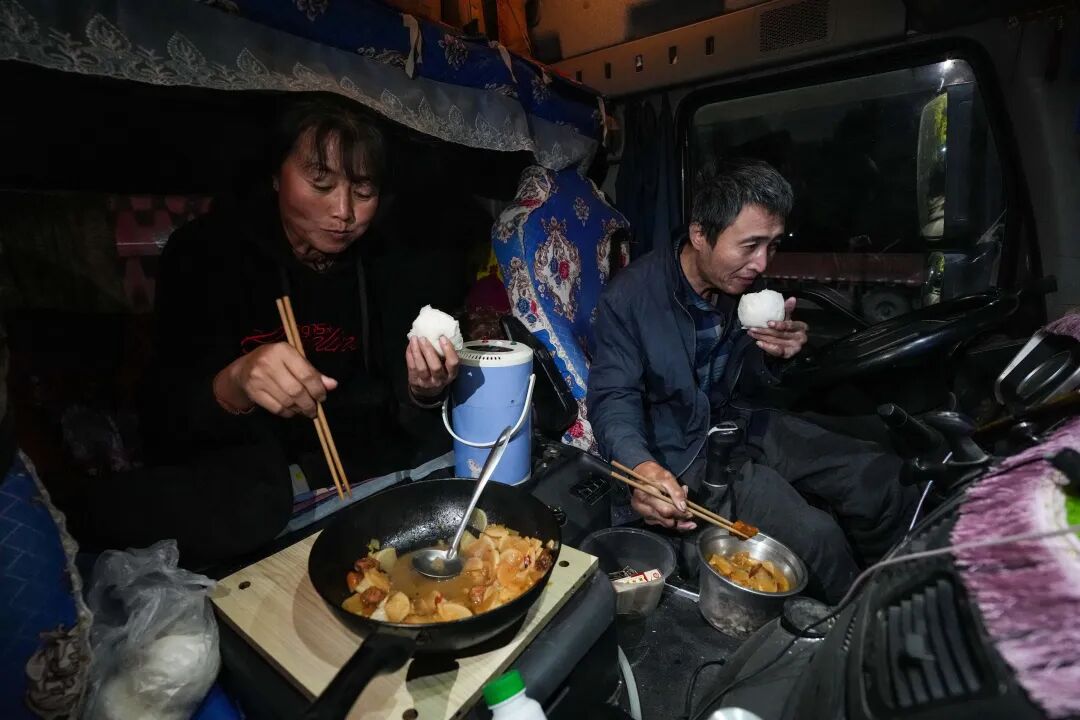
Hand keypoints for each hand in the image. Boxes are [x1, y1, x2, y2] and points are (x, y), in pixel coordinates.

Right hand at [217, 342, 336, 417]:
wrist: (244, 369)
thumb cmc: (276, 362)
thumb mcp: (293, 360)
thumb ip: (313, 372)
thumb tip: (332, 385)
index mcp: (283, 350)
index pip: (306, 374)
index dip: (318, 389)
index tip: (322, 397)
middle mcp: (269, 362)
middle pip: (296, 390)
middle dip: (309, 403)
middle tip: (314, 409)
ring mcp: (258, 378)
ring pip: (287, 401)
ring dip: (299, 409)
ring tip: (304, 410)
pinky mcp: (253, 392)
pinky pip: (276, 408)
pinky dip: (288, 413)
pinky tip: (292, 410)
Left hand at [406, 336, 459, 397]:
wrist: (428, 391)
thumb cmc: (439, 372)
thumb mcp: (446, 367)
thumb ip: (445, 354)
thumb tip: (437, 333)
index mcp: (451, 373)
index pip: (453, 363)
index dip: (449, 350)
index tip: (442, 337)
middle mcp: (440, 379)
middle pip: (435, 366)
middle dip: (428, 350)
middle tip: (423, 338)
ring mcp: (427, 382)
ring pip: (421, 367)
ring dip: (417, 352)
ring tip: (414, 339)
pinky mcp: (415, 382)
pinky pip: (412, 367)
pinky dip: (410, 355)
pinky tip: (410, 346)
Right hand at [630, 460, 695, 531]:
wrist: (642, 475)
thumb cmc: (655, 475)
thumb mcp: (667, 478)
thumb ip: (676, 492)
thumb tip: (684, 507)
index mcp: (646, 496)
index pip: (666, 510)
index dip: (680, 513)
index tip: (691, 512)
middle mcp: (642, 507)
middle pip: (666, 520)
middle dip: (681, 519)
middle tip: (691, 515)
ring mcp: (644, 514)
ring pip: (665, 524)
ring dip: (678, 521)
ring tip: (685, 513)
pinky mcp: (647, 517)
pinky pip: (662, 523)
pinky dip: (671, 520)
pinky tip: (676, 514)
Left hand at [748, 297, 807, 358]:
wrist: (794, 345)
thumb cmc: (790, 330)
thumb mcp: (789, 319)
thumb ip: (788, 310)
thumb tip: (792, 298)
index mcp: (801, 327)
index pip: (790, 325)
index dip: (780, 324)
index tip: (768, 323)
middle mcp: (800, 338)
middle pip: (780, 334)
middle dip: (765, 331)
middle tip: (752, 328)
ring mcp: (795, 347)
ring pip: (776, 342)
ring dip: (762, 338)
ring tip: (752, 333)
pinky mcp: (788, 354)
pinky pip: (777, 351)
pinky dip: (767, 347)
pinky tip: (759, 343)